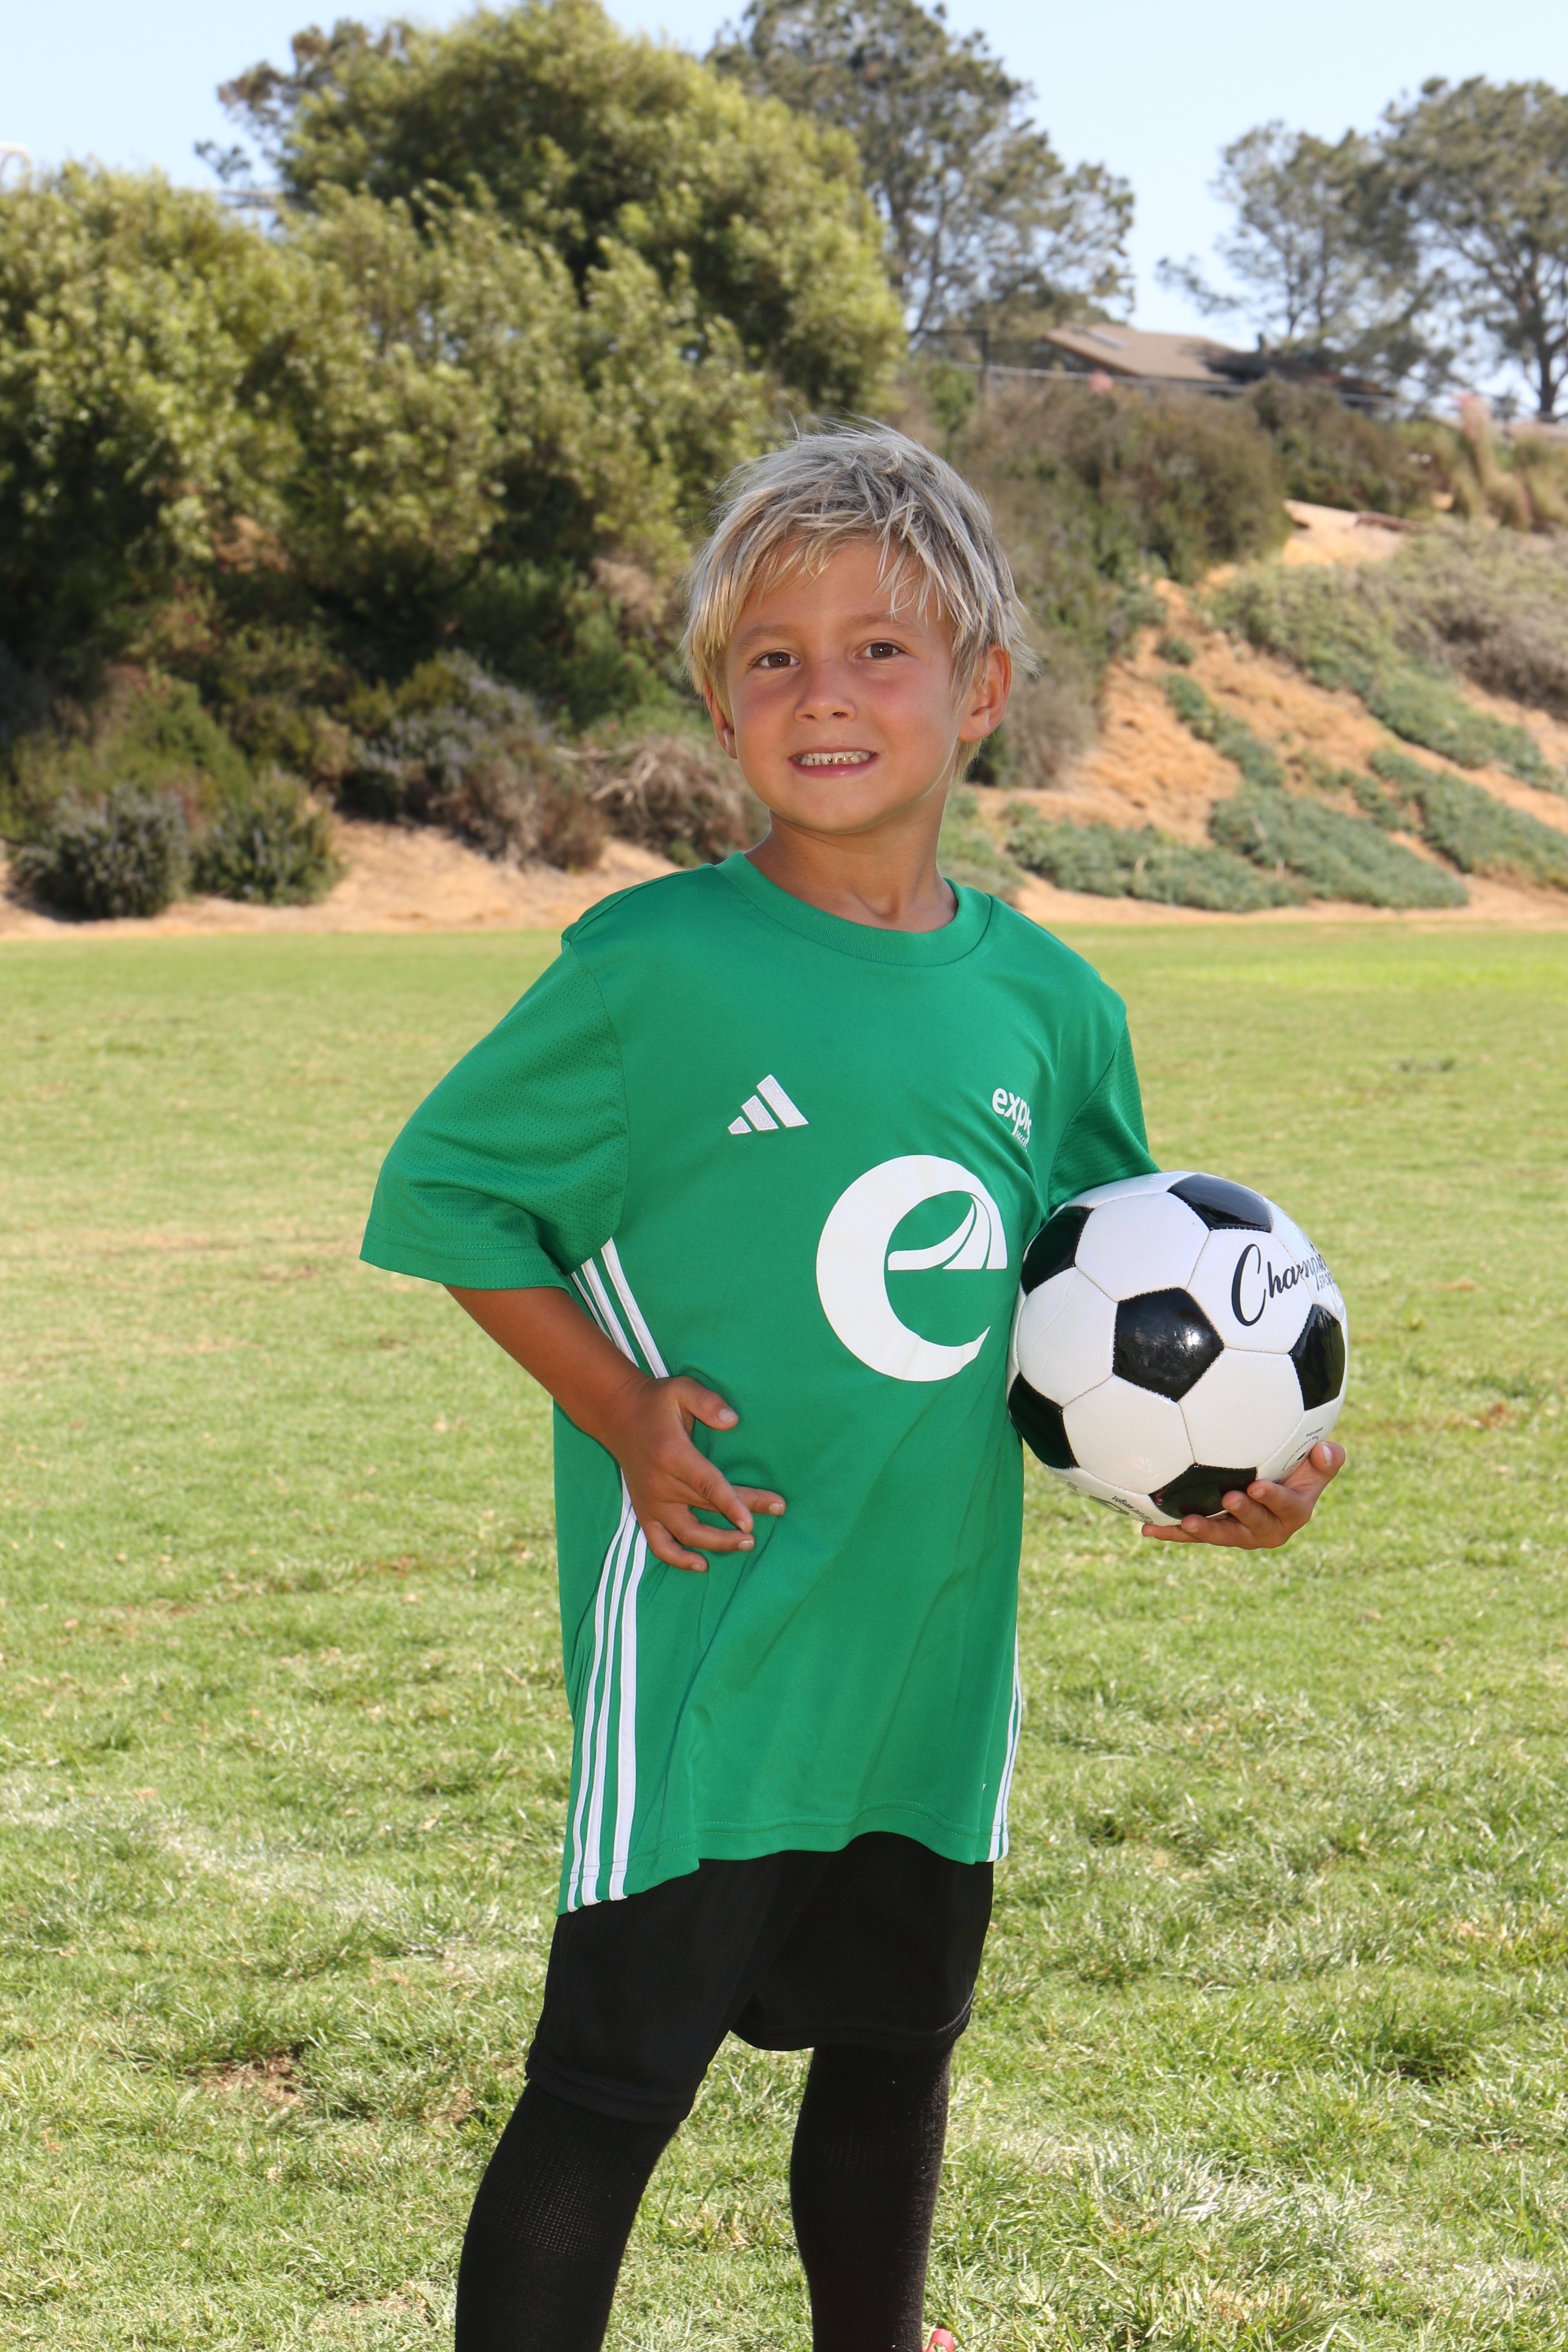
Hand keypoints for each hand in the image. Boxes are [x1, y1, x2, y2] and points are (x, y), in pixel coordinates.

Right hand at [601, 1371, 785, 1573]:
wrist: (617, 1415)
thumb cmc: (656, 1402)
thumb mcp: (682, 1389)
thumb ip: (708, 1402)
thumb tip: (733, 1421)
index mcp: (672, 1454)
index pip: (707, 1485)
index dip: (731, 1504)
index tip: (752, 1521)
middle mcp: (660, 1483)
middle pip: (706, 1507)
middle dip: (742, 1516)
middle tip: (776, 1512)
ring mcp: (651, 1501)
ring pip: (686, 1533)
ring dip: (717, 1543)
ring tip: (746, 1543)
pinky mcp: (644, 1511)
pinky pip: (658, 1543)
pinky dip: (678, 1559)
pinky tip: (702, 1565)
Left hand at [1143, 1440, 1344, 1548]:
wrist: (1274, 1480)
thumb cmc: (1298, 1467)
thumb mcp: (1317, 1463)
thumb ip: (1328, 1459)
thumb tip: (1326, 1450)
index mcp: (1294, 1512)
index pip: (1286, 1508)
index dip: (1273, 1499)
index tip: (1258, 1486)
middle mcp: (1267, 1529)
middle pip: (1254, 1526)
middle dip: (1241, 1515)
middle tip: (1228, 1498)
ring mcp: (1239, 1533)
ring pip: (1221, 1534)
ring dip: (1203, 1530)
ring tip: (1187, 1521)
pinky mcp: (1215, 1532)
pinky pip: (1193, 1534)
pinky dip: (1172, 1532)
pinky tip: (1148, 1528)